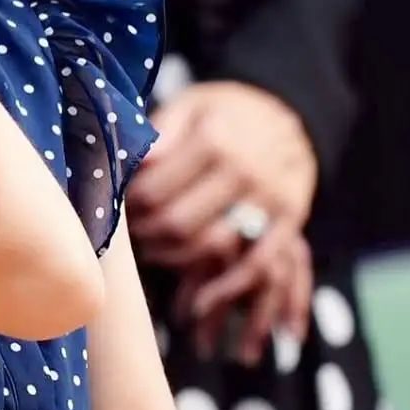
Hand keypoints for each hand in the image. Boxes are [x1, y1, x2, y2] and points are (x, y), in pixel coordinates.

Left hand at [127, 83, 316, 359]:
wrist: (290, 109)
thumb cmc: (225, 110)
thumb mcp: (190, 104)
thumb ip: (161, 133)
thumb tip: (132, 164)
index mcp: (213, 140)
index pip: (154, 190)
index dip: (128, 207)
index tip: (118, 206)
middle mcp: (244, 170)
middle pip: (177, 223)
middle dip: (145, 236)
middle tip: (132, 234)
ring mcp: (270, 198)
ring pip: (211, 248)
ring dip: (174, 260)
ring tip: (155, 253)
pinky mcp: (291, 221)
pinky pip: (258, 266)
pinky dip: (227, 290)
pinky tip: (201, 304)